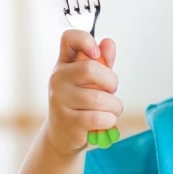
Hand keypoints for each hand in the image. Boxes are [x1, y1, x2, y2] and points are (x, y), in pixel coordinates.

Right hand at [45, 29, 122, 153]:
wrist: (63, 135)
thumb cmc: (81, 102)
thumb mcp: (92, 80)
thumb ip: (103, 62)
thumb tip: (108, 43)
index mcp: (65, 63)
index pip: (69, 38)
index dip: (85, 40)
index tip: (96, 53)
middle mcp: (58, 79)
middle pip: (90, 69)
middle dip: (111, 81)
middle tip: (111, 90)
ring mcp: (59, 101)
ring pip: (100, 98)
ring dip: (115, 106)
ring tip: (110, 110)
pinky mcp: (67, 122)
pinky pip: (100, 117)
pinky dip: (110, 120)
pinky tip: (104, 121)